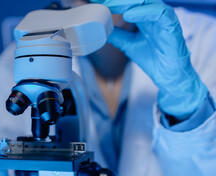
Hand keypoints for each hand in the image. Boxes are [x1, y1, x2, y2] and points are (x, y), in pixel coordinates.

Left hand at [92, 0, 207, 119]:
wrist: (168, 76)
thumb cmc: (154, 59)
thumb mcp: (128, 45)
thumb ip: (116, 35)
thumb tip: (100, 28)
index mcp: (144, 16)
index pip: (126, 4)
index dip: (111, 1)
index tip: (94, 1)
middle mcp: (154, 14)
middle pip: (134, 0)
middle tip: (98, 0)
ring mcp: (163, 18)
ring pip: (146, 1)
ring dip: (126, 2)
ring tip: (110, 4)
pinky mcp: (172, 25)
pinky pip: (159, 13)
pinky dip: (143, 12)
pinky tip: (128, 15)